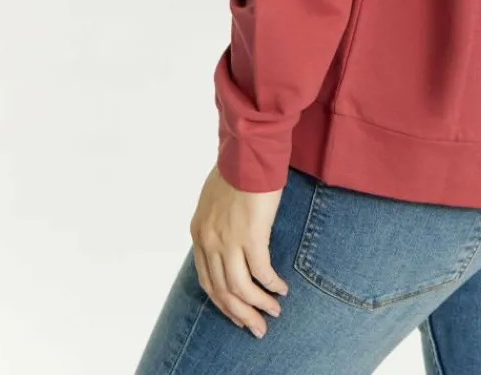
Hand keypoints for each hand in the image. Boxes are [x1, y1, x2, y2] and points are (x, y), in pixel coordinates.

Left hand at [189, 163, 289, 337]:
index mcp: (199, 233)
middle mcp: (209, 241)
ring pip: (240, 289)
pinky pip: (261, 272)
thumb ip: (217, 224)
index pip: (207, 281)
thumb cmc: (237, 169)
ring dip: (258, 306)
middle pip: (222, 292)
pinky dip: (271, 285)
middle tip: (258, 328)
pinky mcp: (250, 236)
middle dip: (241, 314)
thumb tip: (229, 241)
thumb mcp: (215, 200)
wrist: (248, 153)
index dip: (223, 302)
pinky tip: (281, 289)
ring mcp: (228, 241)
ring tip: (273, 313)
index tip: (238, 312)